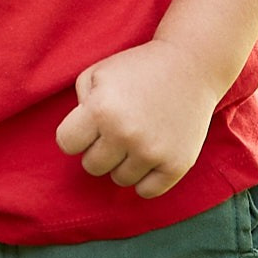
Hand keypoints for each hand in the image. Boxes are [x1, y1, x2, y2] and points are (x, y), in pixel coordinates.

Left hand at [53, 39, 222, 198]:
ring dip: (123, 163)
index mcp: (100, 110)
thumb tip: (78, 137)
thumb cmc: (138, 68)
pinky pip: (146, 192)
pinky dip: (145, 179)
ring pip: (119, 179)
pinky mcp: (176, 165)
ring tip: (136, 138)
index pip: (66, 144)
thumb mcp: (98, 73)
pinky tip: (149, 157)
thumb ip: (79, 103)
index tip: (90, 125)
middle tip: (116, 130)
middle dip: (99, 149)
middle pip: (91, 166)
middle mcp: (124, 134)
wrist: (190, 65)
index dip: (75, 134)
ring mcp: (151, 152)